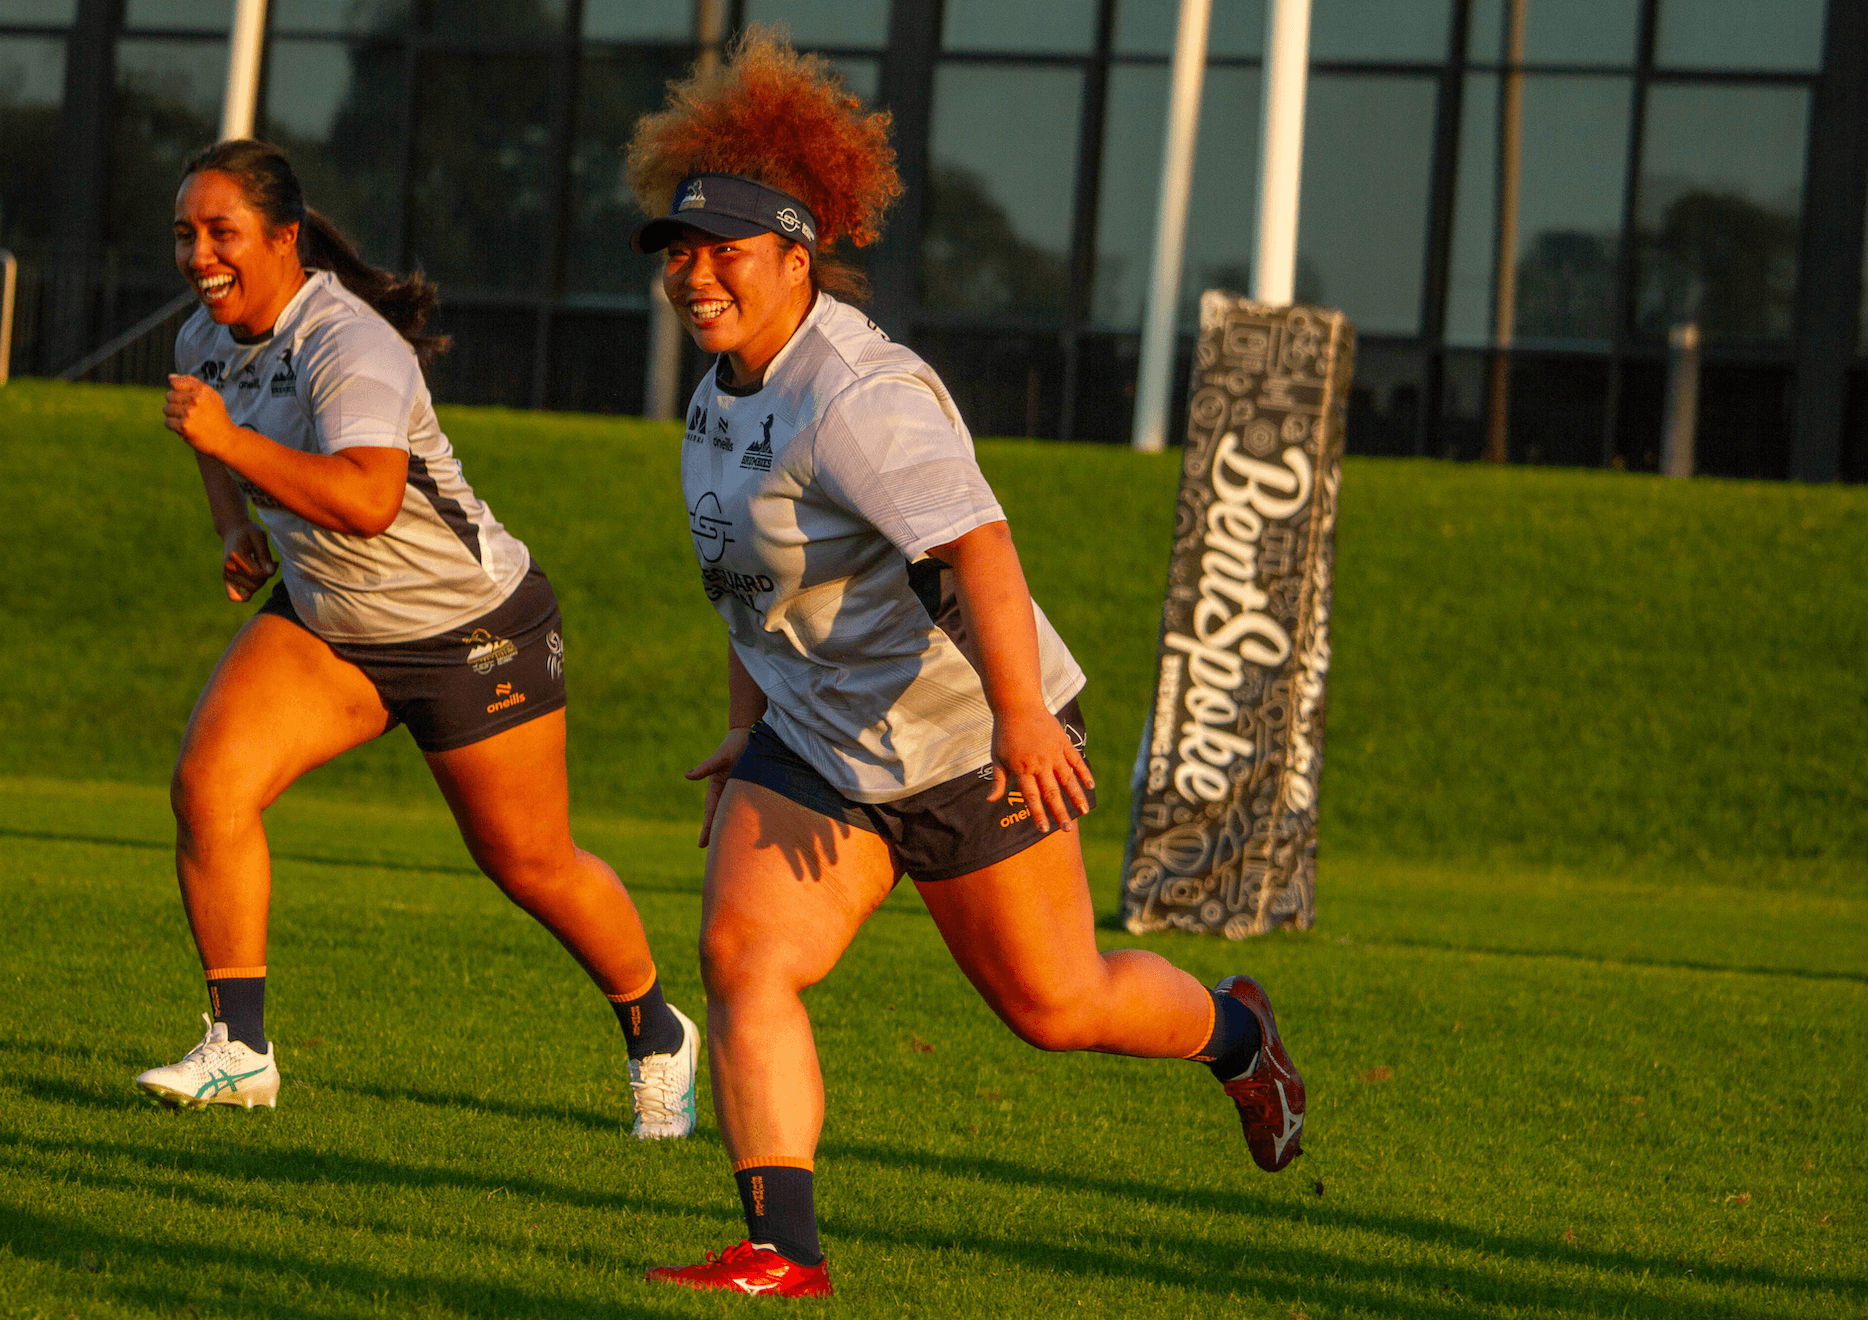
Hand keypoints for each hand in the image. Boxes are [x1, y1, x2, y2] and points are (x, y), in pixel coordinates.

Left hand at [165, 374, 237, 456]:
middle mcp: (196, 399)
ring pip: (167, 409)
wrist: (226, 439)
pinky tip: (184, 427)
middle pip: (169, 396)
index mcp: (202, 390)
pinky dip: (173, 426)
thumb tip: (170, 377)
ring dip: (173, 415)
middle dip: (174, 403)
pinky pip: (168, 422)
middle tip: (187, 411)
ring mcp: (189, 412)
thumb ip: (191, 384)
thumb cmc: (216, 416)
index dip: (176, 390)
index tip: (184, 398)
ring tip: (186, 420)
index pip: (175, 382)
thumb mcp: (210, 396)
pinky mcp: (184, 426)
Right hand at [220, 521, 276, 601]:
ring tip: (258, 568)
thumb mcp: (260, 537)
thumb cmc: (249, 532)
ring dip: (258, 582)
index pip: (258, 575)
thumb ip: (265, 555)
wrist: (233, 530)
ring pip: (250, 590)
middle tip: (265, 564)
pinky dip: (245, 595)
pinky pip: (234, 597)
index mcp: (236, 556)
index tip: (273, 561)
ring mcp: (225, 574)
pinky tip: (252, 584)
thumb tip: (270, 573)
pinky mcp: (226, 578)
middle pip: (255, 585)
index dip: (270, 570)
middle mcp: (228, 567)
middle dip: (265, 576)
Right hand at [685, 726, 753, 847]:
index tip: (701, 845)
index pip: (711, 813)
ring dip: (735, 830)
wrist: (749, 735)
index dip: (707, 829)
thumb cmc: (734, 744)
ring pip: (736, 815)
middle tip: (717, 855)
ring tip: (736, 849)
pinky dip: (749, 819)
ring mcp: (740, 791)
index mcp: (717, 788)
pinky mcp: (752, 789)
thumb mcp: (720, 757)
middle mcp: (728, 792)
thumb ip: (706, 767)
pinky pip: (750, 808)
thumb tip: (687, 776)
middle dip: (718, 835)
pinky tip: (754, 830)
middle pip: (722, 818)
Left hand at [988, 704, 1094, 834]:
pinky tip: (1090, 785)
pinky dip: (1084, 772)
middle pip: (1051, 792)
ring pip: (1067, 779)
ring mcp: (1053, 753)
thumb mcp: (996, 757)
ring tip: (1083, 812)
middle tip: (1067, 829)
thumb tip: (991, 801)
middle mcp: (1040, 763)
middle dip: (1060, 812)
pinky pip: (1076, 760)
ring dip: (1076, 796)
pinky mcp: (1063, 743)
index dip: (1038, 814)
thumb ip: (999, 780)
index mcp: (1022, 768)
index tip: (1044, 829)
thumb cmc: (1004, 733)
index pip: (1031, 796)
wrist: (1018, 705)